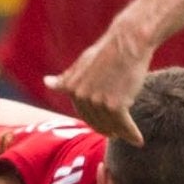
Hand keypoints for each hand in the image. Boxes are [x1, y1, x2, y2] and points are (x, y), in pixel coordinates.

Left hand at [48, 26, 153, 142]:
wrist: (127, 42)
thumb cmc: (107, 51)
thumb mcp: (81, 64)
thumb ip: (66, 79)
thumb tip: (46, 82)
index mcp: (71, 88)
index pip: (83, 113)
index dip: (94, 121)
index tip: (103, 125)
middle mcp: (82, 97)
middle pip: (96, 121)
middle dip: (106, 129)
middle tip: (114, 133)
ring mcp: (98, 102)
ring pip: (111, 125)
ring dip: (121, 133)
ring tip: (127, 136)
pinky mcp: (116, 106)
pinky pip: (125, 126)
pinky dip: (132, 134)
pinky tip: (138, 141)